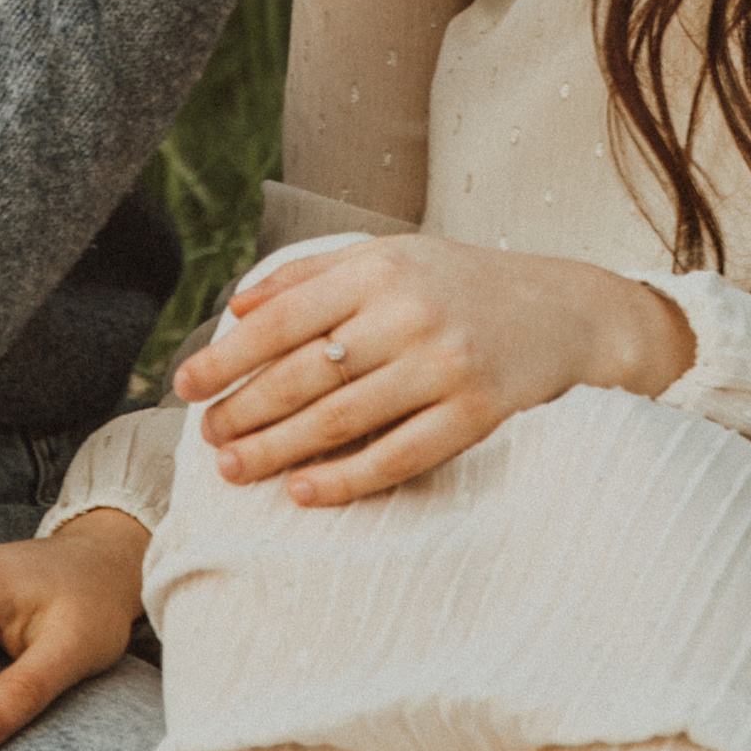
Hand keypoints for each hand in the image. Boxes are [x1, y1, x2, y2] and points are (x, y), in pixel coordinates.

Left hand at [171, 232, 694, 503]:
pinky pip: (397, 457)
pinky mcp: (476, 413)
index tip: (186, 385)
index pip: (284, 317)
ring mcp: (446, 364)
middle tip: (206, 437)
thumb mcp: (391, 257)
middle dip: (244, 410)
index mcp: (382, 266)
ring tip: (234, 468)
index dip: (228, 356)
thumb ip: (312, 277)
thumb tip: (236, 308)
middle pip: (305, 373)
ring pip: (341, 420)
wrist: (564, 312)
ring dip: (277, 450)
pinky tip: (303, 493)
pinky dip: (344, 480)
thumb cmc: (460, 285)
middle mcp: (412, 311)